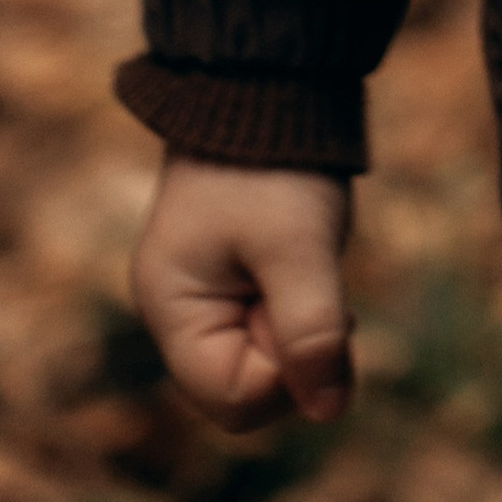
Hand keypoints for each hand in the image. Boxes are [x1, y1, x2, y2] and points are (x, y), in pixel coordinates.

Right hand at [131, 153, 355, 431]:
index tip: (314, 311)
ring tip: (310, 265)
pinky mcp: (233, 282)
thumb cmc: (273, 166)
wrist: (266, 88)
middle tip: (316, 286)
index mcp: (171, 309)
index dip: (286, 375)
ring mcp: (204, 298)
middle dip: (293, 353)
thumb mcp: (297, 248)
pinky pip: (270, 328)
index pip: (232, 399)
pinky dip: (300, 307)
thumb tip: (330, 413)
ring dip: (301, 327)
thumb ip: (310, 333)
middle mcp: (178, 314)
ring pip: (264, 360)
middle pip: (245, 389)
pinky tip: (308, 264)